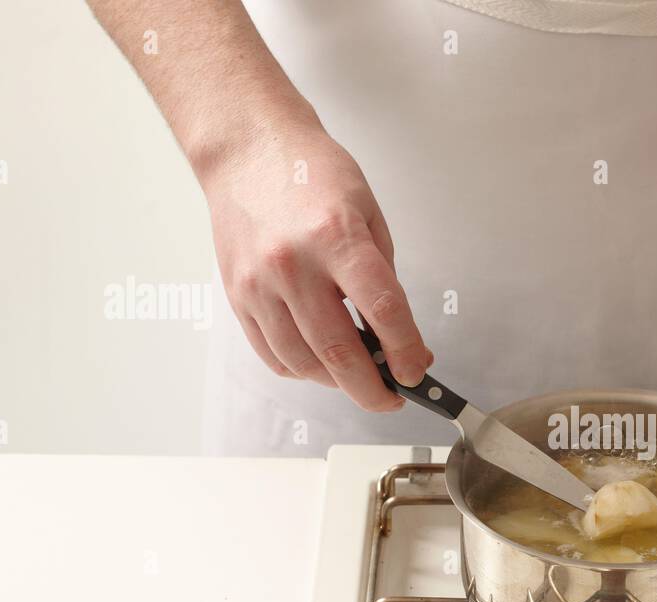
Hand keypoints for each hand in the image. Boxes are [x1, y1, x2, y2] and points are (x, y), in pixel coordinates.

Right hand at [201, 119, 429, 410]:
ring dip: (338, 383)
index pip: (382, 311)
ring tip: (359, 378)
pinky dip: (303, 371)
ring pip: (304, 363)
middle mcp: (293, 264)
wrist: (248, 150)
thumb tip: (401, 339)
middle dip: (373, 389)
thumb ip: (384, 278)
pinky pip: (274, 355)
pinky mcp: (239, 297)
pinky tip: (322, 364)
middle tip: (392, 397)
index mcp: (336, 238)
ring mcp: (260, 284)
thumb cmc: (313, 175)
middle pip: (339, 352)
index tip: (417, 371)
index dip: (405, 352)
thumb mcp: (368, 215)